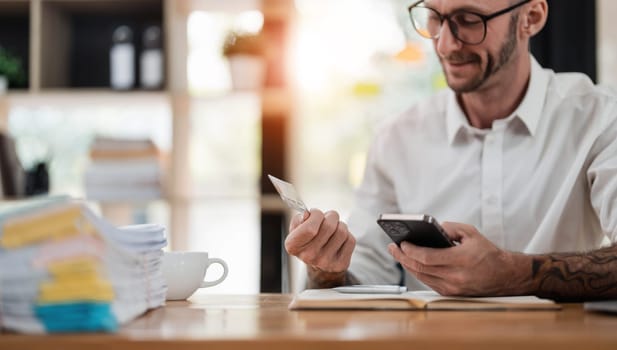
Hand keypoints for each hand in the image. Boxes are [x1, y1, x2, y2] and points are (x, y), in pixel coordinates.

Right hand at [285, 209, 355, 286]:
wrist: (318, 265)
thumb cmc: (308, 240)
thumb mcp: (297, 228)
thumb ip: (299, 219)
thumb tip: (307, 214)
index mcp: (293, 246)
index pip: (309, 228)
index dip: (316, 216)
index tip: (316, 214)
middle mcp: (308, 256)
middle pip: (328, 226)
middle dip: (330, 216)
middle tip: (328, 219)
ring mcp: (325, 262)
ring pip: (341, 231)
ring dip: (340, 225)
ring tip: (334, 229)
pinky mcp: (340, 264)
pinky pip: (350, 240)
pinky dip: (347, 235)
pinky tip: (339, 240)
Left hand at [388, 222, 530, 295]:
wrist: (505, 276)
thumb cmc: (488, 253)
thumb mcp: (471, 233)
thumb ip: (449, 228)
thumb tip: (431, 229)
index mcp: (460, 260)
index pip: (426, 257)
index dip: (410, 251)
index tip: (401, 243)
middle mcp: (455, 277)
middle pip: (420, 268)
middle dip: (403, 257)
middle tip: (393, 247)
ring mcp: (452, 288)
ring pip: (422, 277)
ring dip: (408, 265)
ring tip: (398, 254)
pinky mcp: (451, 293)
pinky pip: (429, 282)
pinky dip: (418, 272)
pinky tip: (412, 263)